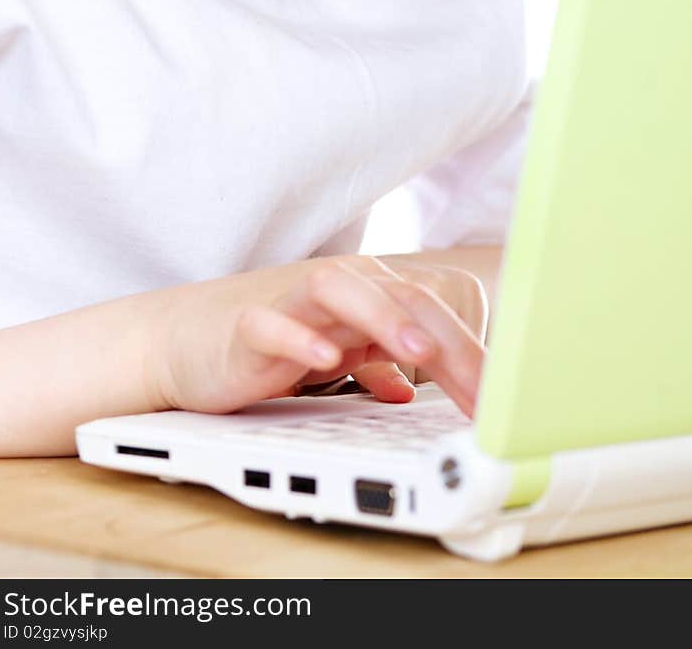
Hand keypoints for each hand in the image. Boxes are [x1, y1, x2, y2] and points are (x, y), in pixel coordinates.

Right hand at [153, 255, 485, 419]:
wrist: (188, 341)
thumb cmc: (271, 345)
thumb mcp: (341, 355)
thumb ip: (380, 362)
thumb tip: (416, 390)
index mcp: (369, 295)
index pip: (436, 311)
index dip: (473, 354)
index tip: (503, 403)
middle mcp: (339, 290)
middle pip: (404, 296)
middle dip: (449, 343)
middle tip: (484, 391)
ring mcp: (292, 302)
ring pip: (343, 289)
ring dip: (383, 316)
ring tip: (418, 348)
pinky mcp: (247, 325)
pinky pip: (274, 324)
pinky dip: (301, 337)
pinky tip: (326, 358)